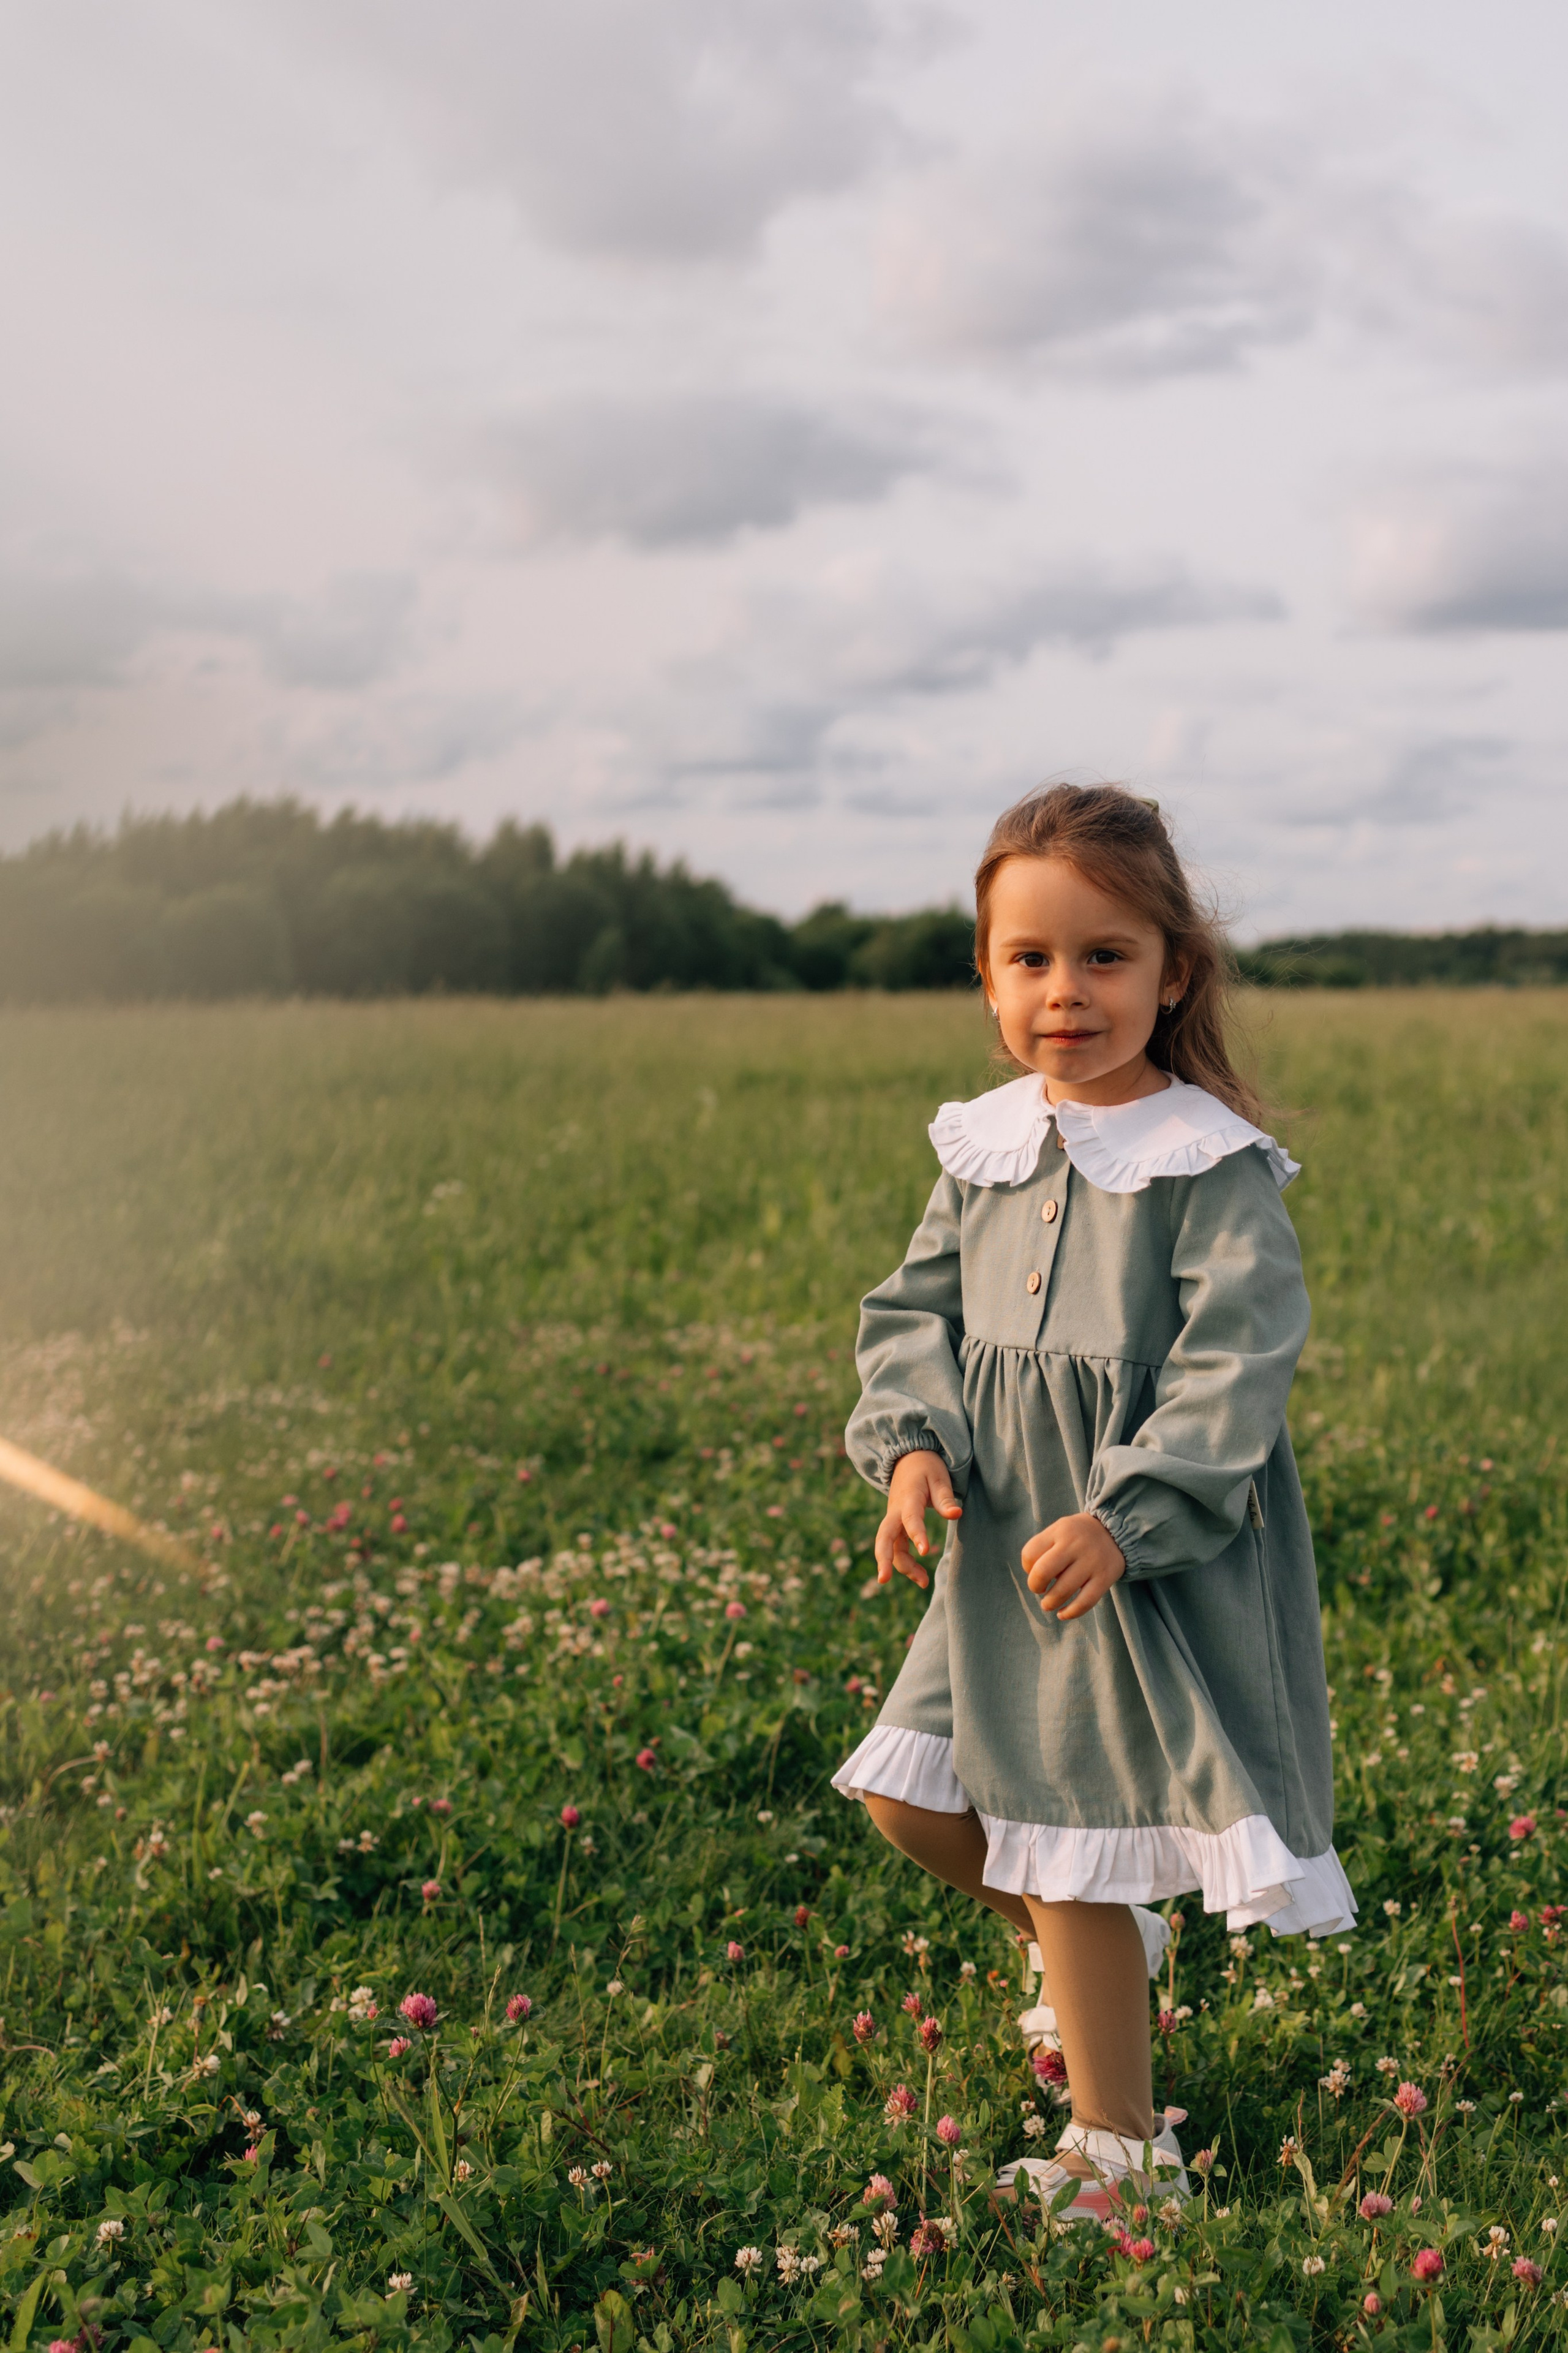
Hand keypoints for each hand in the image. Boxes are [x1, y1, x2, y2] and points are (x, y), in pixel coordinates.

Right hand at [876, 1451, 962, 1589]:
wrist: (908, 1460)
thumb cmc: (926, 1468)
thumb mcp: (939, 1477)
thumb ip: (945, 1498)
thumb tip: (956, 1514)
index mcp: (908, 1498)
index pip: (911, 1518)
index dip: (917, 1534)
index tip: (926, 1551)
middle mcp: (895, 1511)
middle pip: (884, 1537)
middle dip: (883, 1559)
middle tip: (884, 1580)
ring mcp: (893, 1520)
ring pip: (890, 1547)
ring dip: (902, 1566)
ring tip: (924, 1583)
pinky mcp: (896, 1526)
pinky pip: (896, 1548)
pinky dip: (905, 1563)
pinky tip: (920, 1576)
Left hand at [1022, 1512, 1125, 1621]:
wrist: (1116, 1532)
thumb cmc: (1078, 1536)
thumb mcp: (1060, 1530)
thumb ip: (1044, 1548)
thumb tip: (1034, 1579)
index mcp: (1060, 1531)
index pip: (1030, 1553)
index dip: (1026, 1568)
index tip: (1033, 1571)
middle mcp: (1075, 1545)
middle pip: (1043, 1572)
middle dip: (1035, 1586)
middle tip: (1039, 1589)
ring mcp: (1091, 1562)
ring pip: (1062, 1591)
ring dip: (1050, 1603)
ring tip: (1048, 1604)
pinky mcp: (1105, 1578)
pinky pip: (1085, 1602)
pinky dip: (1070, 1613)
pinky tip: (1063, 1614)